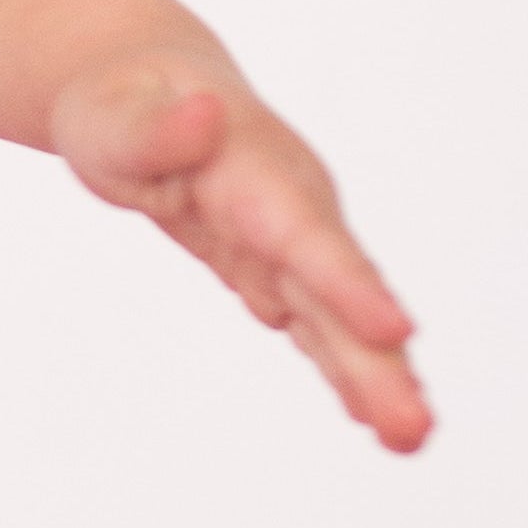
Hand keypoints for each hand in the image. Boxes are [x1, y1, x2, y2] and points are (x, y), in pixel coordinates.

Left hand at [50, 48, 431, 451]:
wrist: (147, 89)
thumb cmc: (122, 104)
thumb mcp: (113, 115)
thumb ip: (154, 127)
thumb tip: (201, 116)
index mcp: (256, 173)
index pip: (305, 235)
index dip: (347, 284)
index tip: (394, 331)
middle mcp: (291, 209)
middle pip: (339, 292)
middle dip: (376, 361)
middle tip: (414, 428)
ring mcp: (291, 242)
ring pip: (337, 318)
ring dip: (374, 379)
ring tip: (411, 439)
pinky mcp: (276, 269)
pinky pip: (316, 324)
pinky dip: (342, 367)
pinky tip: (372, 418)